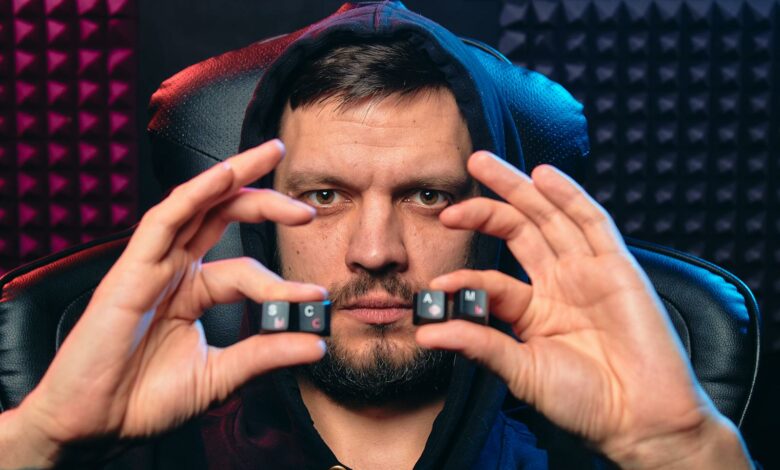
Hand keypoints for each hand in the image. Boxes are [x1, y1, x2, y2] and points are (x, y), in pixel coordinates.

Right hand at [0, 140, 327, 466]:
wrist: (95, 424)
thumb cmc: (144, 399)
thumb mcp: (219, 375)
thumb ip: (264, 354)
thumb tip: (316, 345)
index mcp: (193, 291)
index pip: (246, 271)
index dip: (282, 282)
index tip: (315, 299)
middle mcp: (174, 270)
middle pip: (222, 216)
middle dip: (265, 199)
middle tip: (306, 206)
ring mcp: (153, 265)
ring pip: (195, 204)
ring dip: (234, 175)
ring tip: (271, 154)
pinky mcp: (131, 269)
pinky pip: (163, 221)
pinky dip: (194, 194)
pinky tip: (225, 176)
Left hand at [416, 152, 751, 467]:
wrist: (639, 418)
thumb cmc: (583, 402)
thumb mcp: (521, 371)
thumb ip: (478, 344)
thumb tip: (426, 333)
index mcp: (534, 310)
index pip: (492, 279)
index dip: (466, 275)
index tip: (438, 283)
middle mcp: (559, 283)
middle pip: (520, 229)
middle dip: (489, 202)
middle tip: (459, 179)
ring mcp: (588, 272)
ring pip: (549, 217)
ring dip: (519, 187)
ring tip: (484, 163)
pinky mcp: (617, 267)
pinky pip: (592, 223)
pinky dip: (569, 196)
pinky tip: (544, 175)